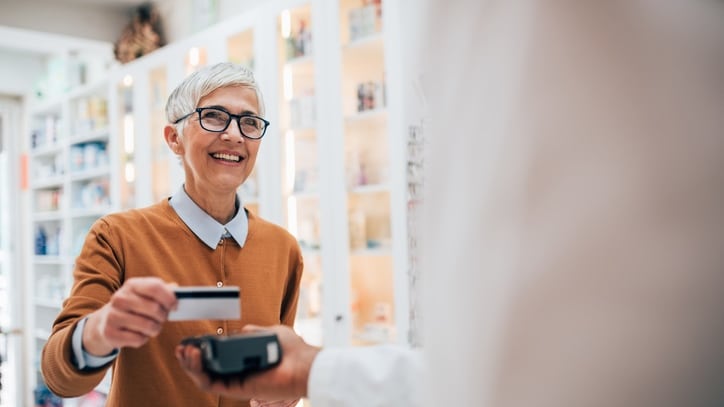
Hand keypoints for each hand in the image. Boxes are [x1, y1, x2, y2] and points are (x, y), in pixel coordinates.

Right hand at [83, 277, 177, 355]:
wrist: (107, 320)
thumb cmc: (135, 306)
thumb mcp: (146, 293)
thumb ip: (163, 290)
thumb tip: (176, 289)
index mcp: (131, 285)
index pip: (155, 287)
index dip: (170, 298)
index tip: (174, 306)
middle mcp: (119, 298)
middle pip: (154, 309)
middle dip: (163, 316)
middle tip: (160, 318)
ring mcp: (112, 316)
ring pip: (148, 326)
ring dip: (155, 329)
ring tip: (151, 326)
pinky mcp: (110, 333)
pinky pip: (139, 339)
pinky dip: (143, 339)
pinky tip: (138, 333)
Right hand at [175, 324, 319, 400]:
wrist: (304, 363)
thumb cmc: (292, 349)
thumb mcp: (268, 332)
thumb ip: (251, 332)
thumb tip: (237, 331)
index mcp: (244, 360)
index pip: (216, 358)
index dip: (201, 351)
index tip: (190, 342)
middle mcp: (238, 372)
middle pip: (205, 369)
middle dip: (189, 359)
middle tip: (181, 348)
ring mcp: (236, 381)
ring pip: (204, 377)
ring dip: (190, 364)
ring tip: (186, 351)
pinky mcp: (237, 390)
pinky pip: (211, 384)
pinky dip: (199, 372)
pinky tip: (195, 357)